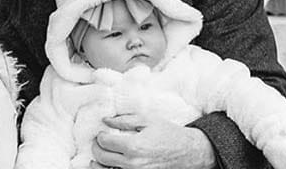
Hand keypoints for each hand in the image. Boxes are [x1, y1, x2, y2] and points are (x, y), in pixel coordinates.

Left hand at [90, 114, 215, 168]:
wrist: (188, 152)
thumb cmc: (169, 134)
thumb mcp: (147, 121)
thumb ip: (124, 121)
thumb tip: (106, 120)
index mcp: (134, 146)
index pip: (104, 142)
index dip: (100, 136)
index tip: (102, 133)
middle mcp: (132, 163)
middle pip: (102, 158)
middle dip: (97, 147)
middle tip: (100, 141)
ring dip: (99, 163)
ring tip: (101, 154)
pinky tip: (111, 165)